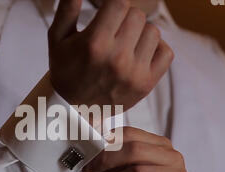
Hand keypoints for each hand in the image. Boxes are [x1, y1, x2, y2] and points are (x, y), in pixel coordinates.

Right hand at [48, 0, 173, 110]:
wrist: (74, 109)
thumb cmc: (66, 69)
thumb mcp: (57, 38)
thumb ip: (67, 8)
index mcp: (95, 43)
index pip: (120, 3)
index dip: (114, 4)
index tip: (109, 12)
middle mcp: (117, 58)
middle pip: (137, 15)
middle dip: (125, 18)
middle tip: (114, 30)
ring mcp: (135, 73)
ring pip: (153, 31)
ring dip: (140, 32)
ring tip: (125, 43)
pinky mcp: (146, 84)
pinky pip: (166, 52)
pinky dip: (156, 49)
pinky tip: (139, 53)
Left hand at [84, 127, 190, 171]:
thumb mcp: (130, 170)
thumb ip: (113, 162)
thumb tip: (89, 157)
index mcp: (160, 144)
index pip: (130, 133)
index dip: (107, 143)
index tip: (92, 156)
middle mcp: (171, 157)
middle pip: (135, 150)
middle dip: (108, 160)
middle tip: (94, 170)